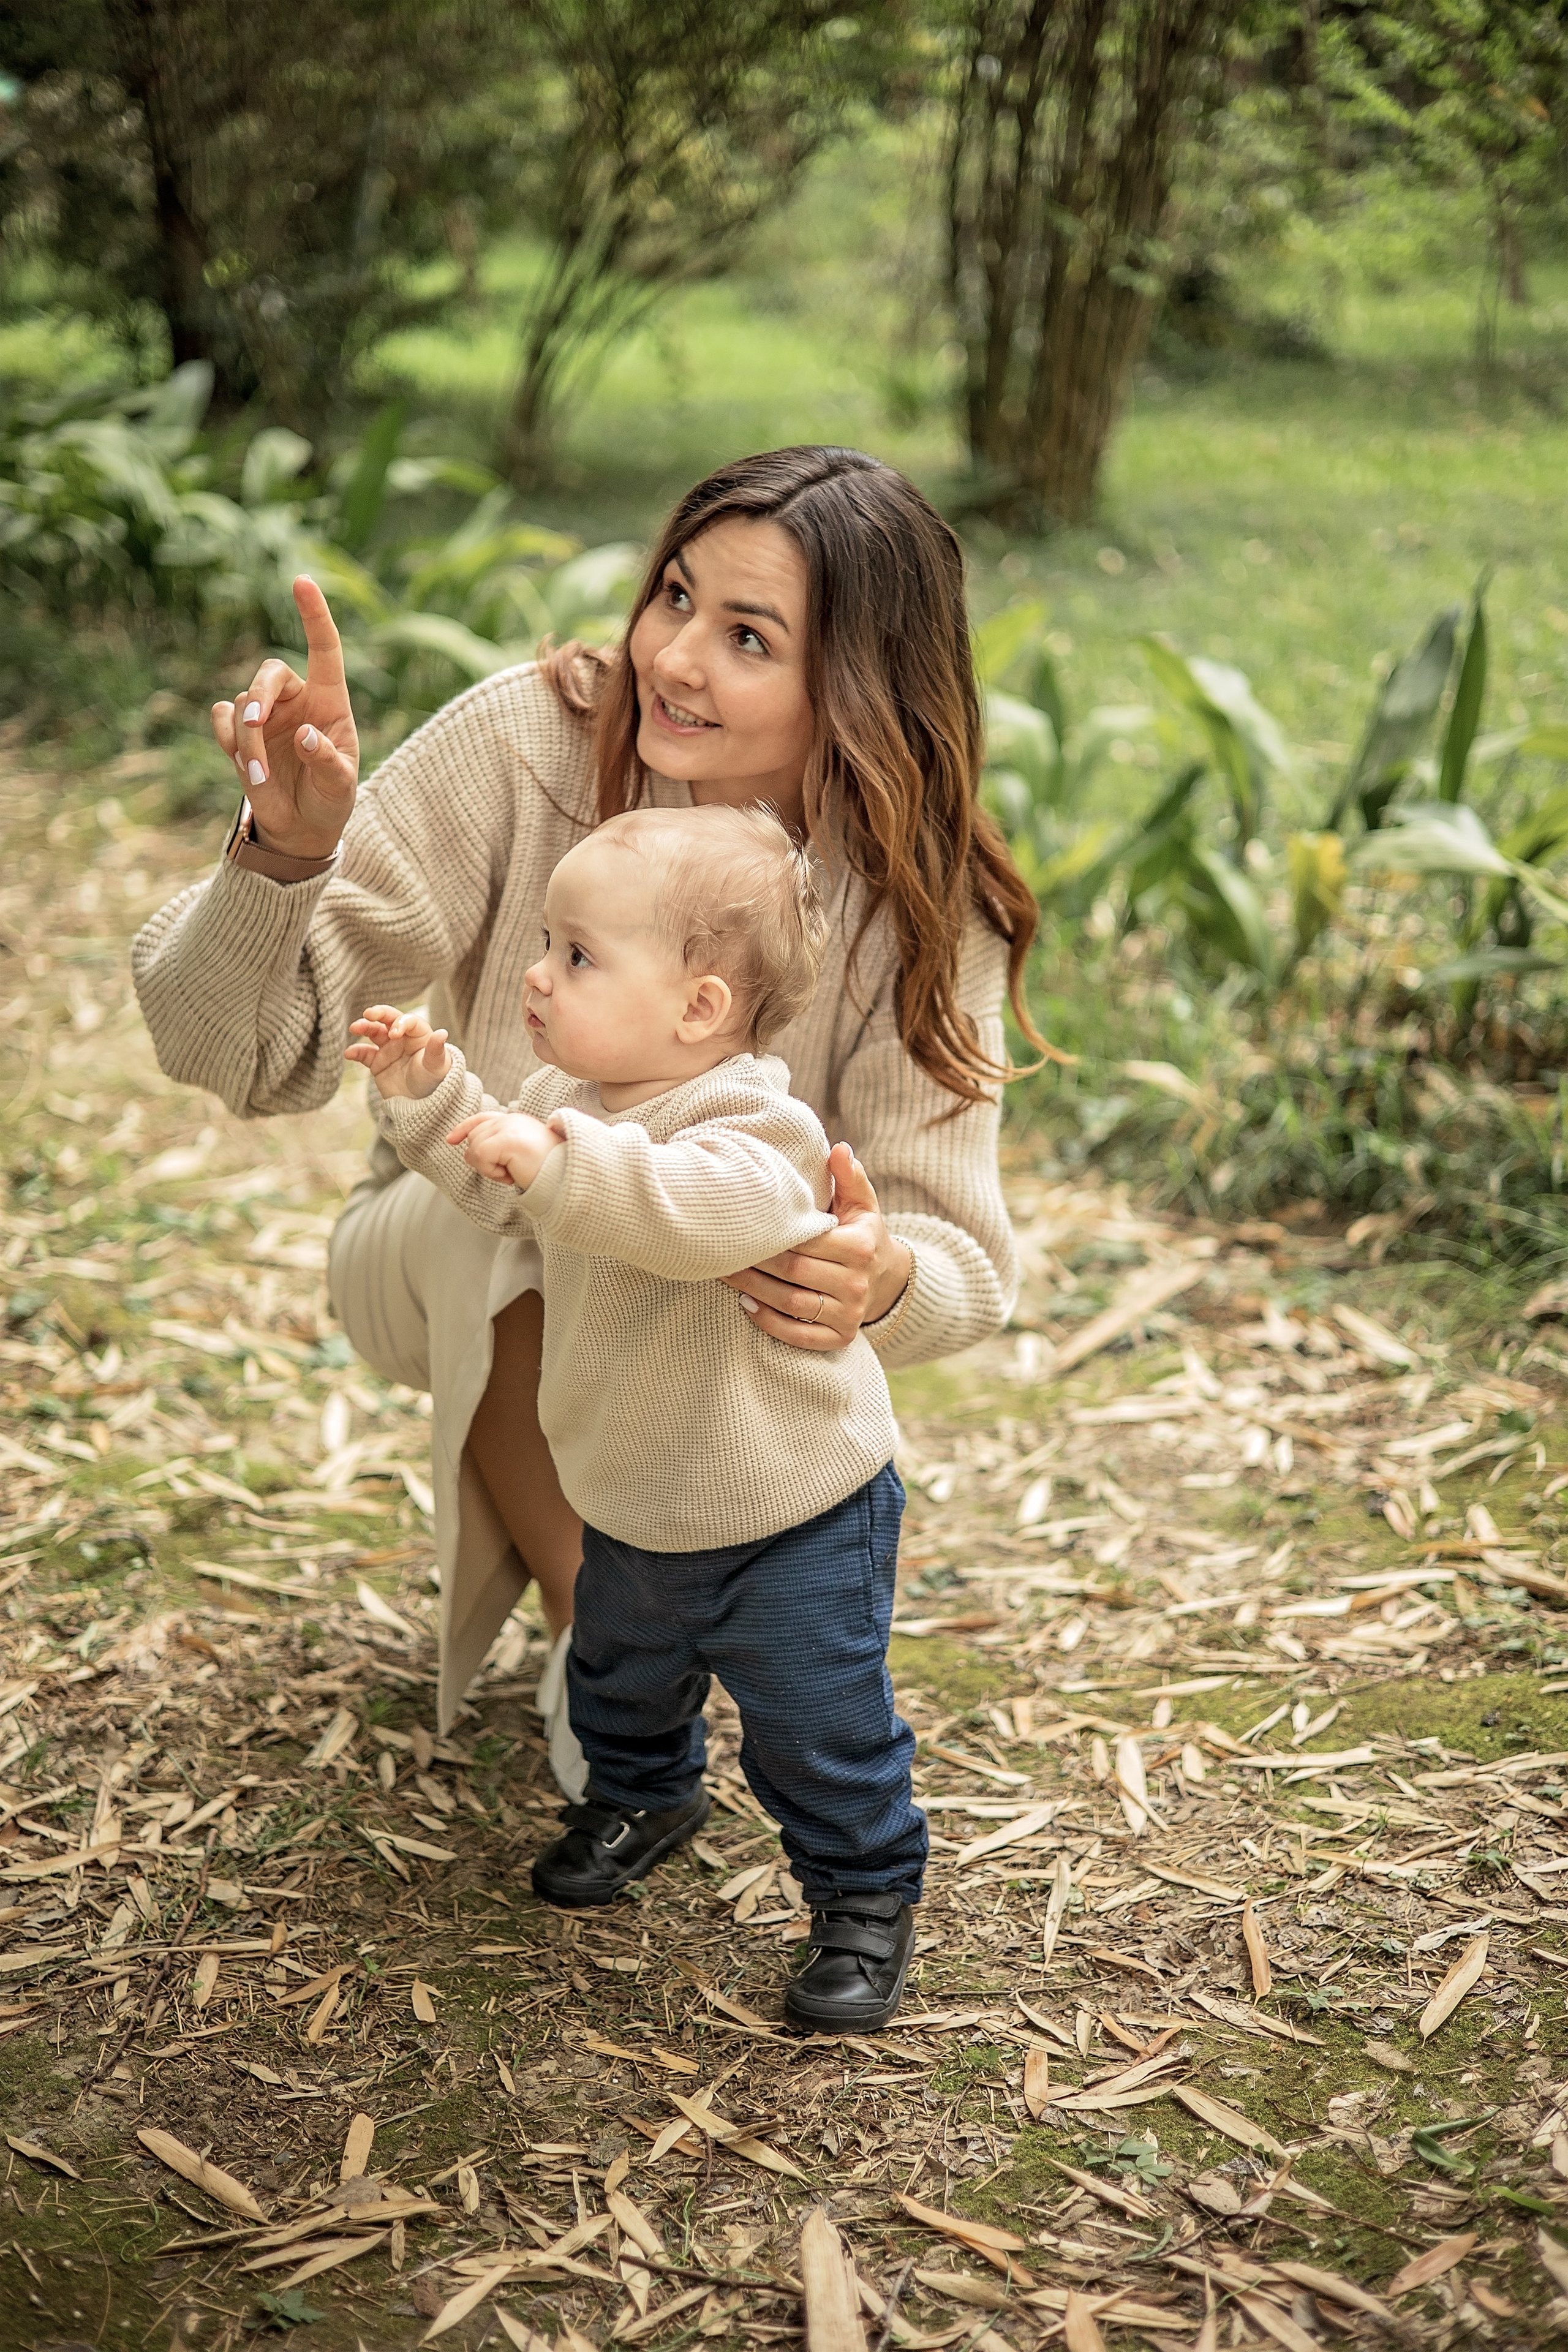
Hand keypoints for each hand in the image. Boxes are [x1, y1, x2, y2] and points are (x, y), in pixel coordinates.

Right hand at [211, 576, 358, 858]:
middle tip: (253, 727)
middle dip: (259, 697)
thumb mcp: (340, 787)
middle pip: (269, 672)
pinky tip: (242, 763)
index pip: (324, 649)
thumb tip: (305, 736)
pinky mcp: (239, 731)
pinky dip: (227, 739)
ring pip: (243, 704)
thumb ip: (327, 762)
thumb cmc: (330, 800)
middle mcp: (296, 698)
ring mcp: (265, 713)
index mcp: (330, 701)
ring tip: (260, 777)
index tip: (302, 581)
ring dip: (246, 742)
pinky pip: (222, 718)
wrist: (301, 827)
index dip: (314, 615)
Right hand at [345, 1005, 450, 1099]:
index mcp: (419, 1034)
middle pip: (389, 1019)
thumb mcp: (437, 1066)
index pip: (408, 1021)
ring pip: (374, 1032)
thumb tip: (442, 1033)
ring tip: (354, 1027)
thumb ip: (436, 1050)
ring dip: (364, 1027)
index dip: (400, 1023)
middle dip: (378, 1014)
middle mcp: (403, 1038)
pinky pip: (364, 1054)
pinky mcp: (378, 1062)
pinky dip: (355, 1052)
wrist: (423, 1103)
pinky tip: (348, 1053)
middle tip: (368, 1013)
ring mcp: (389, 1049)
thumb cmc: (435, 1080)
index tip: (394, 1034)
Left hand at [445, 1109, 561, 1189]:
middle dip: (483, 1160)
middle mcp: (511, 1119)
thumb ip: (498, 1145)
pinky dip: (491, 1172)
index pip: (481, 1119)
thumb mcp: (519, 1154)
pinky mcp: (507, 1139)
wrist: (568, 1177)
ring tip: (512, 1172)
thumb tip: (470, 1152)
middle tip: (508, 1172)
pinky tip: (510, 1175)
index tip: (451, 1140)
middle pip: (474, 1137)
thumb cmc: (547, 1171)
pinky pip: (480, 1156)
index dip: (464, 1128)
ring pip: (474, 1147)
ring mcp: (510, 1127)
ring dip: (488, 1168)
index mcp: (516, 1121)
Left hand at [721, 1141, 911, 1350]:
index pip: (806, 1241)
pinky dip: (769, 1322)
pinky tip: (746, 1305)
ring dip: (753, 1291)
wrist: (885, 1278)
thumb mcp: (861, 1204)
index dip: (771, 1235)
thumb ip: (848, 1177)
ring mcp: (850, 1314)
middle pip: (793, 1272)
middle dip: (754, 1262)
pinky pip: (799, 1335)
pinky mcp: (841, 1337)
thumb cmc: (861, 1233)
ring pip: (791, 1304)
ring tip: (726, 1274)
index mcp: (859, 1246)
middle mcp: (857, 1282)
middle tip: (721, 1251)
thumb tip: (839, 1149)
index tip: (740, 1227)